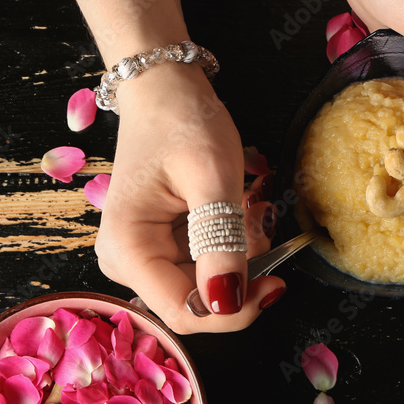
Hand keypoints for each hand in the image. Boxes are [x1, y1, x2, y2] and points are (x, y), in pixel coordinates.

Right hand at [94, 64, 284, 333]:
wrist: (164, 90)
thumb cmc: (183, 122)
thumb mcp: (213, 177)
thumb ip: (221, 243)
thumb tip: (228, 303)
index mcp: (128, 249)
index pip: (184, 313)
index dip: (234, 310)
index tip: (276, 280)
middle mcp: (127, 263)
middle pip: (198, 304)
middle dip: (242, 275)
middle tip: (261, 222)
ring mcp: (143, 257)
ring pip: (208, 287)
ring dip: (242, 258)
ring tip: (250, 207)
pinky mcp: (160, 248)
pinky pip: (207, 267)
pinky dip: (234, 247)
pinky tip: (240, 212)